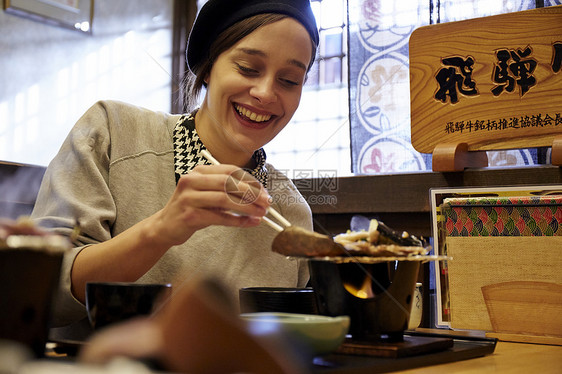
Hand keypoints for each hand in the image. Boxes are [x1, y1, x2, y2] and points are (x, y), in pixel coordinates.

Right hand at [148, 164, 269, 247]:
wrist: (165, 226)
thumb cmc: (192, 209)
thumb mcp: (208, 194)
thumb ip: (228, 191)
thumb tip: (258, 195)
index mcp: (199, 172)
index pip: (230, 171)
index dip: (250, 181)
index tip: (264, 191)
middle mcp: (192, 181)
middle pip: (228, 182)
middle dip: (251, 192)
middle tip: (266, 202)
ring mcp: (189, 197)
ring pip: (224, 199)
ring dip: (247, 207)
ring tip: (261, 213)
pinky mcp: (190, 215)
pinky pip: (219, 217)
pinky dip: (238, 220)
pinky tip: (249, 223)